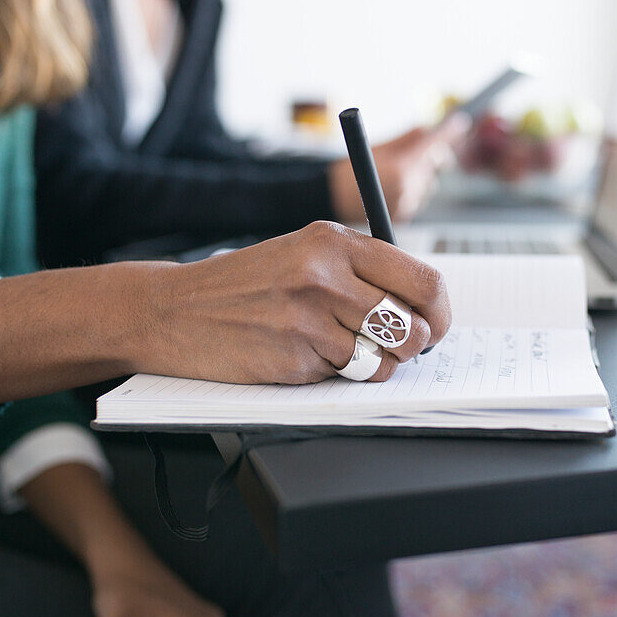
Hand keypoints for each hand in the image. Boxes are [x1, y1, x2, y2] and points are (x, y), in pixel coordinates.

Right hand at [141, 221, 451, 383]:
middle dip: (414, 345)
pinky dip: (337, 373)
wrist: (174, 310)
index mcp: (334, 240)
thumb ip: (360, 269)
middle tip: (396, 346)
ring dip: (375, 364)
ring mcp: (309, 318)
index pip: (423, 279)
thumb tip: (423, 304)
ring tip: (343, 349)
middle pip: (413, 325)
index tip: (437, 325)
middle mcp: (325, 274)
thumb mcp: (303, 252)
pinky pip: (347, 375)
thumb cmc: (244, 284)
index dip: (441, 312)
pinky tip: (306, 355)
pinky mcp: (294, 356)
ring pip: (385, 358)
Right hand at [328, 114, 470, 224]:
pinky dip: (410, 188)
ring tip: (392, 171)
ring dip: (418, 174)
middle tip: (415, 148)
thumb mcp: (378, 148)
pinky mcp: (403, 217)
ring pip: (427, 183)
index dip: (448, 133)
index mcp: (401, 170)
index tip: (460, 122)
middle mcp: (408, 191)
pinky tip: (390, 186)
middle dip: (428, 156)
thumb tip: (429, 129)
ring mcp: (407, 206)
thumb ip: (407, 139)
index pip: (432, 147)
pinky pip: (416, 197)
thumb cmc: (349, 170)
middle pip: (434, 167)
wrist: (330, 198)